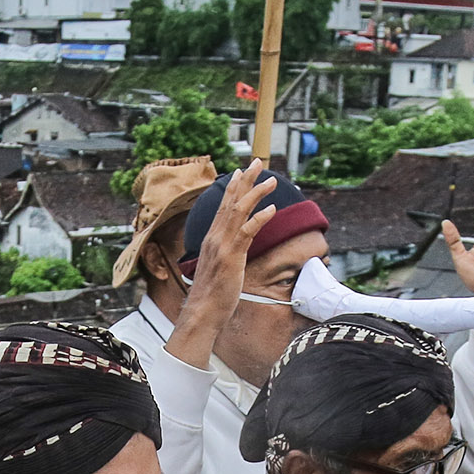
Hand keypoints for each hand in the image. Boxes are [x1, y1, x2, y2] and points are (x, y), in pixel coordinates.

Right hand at [165, 161, 272, 369]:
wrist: (202, 312)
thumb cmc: (212, 295)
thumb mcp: (219, 268)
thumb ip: (226, 254)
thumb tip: (234, 251)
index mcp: (212, 238)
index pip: (224, 206)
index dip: (233, 187)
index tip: (241, 171)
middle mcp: (215, 237)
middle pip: (231, 201)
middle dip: (245, 180)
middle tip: (257, 162)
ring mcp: (222, 246)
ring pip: (239, 211)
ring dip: (255, 193)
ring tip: (271, 180)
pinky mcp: (232, 257)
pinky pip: (247, 232)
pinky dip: (260, 218)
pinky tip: (272, 209)